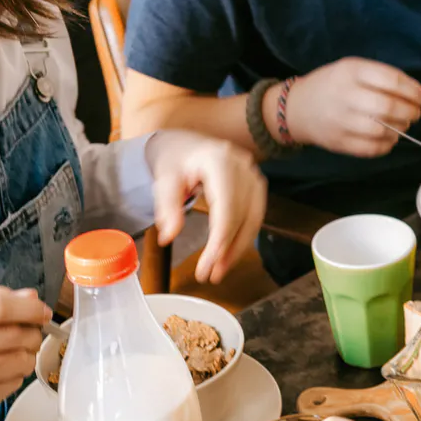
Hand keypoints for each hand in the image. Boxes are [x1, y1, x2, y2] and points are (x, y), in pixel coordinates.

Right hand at [0, 288, 50, 409]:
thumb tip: (30, 298)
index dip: (27, 309)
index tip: (41, 311)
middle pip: (14, 336)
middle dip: (32, 333)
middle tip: (30, 332)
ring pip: (19, 362)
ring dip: (27, 354)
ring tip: (17, 350)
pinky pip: (12, 385)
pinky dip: (16, 374)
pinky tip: (5, 369)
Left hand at [145, 131, 267, 283]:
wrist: (187, 144)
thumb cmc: (175, 160)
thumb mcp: (164, 179)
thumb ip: (167, 206)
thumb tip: (168, 236)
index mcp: (220, 161)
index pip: (227, 208)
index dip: (221, 240)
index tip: (208, 264)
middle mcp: (243, 167)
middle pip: (242, 217)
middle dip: (228, 250)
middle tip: (211, 275)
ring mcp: (254, 176)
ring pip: (253, 220)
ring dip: (238, 248)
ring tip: (220, 270)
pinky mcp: (257, 186)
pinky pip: (255, 217)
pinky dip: (243, 238)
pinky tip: (229, 254)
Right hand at [282, 58, 420, 158]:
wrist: (297, 108)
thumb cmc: (332, 86)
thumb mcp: (353, 69)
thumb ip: (384, 78)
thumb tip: (419, 95)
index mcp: (351, 71)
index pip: (392, 80)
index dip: (414, 91)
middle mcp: (346, 95)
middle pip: (389, 107)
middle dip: (410, 112)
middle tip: (415, 113)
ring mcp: (342, 121)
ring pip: (383, 130)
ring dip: (401, 129)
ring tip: (402, 125)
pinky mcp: (340, 143)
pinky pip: (373, 148)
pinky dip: (388, 145)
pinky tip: (389, 138)